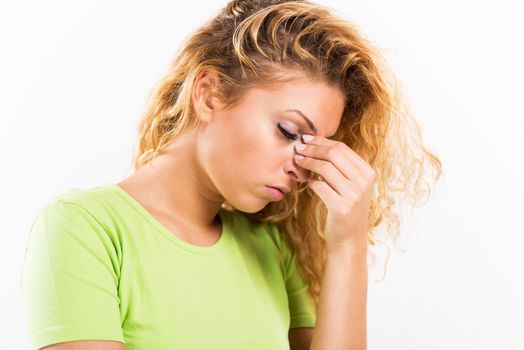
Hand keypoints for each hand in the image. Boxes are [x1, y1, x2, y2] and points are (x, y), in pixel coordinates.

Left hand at [294, 134, 375, 252]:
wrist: (349, 239)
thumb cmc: (346, 208)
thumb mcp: (351, 185)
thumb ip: (341, 166)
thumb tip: (317, 143)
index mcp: (367, 172)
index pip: (342, 148)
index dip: (321, 142)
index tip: (306, 139)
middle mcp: (364, 182)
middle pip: (333, 154)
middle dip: (312, 149)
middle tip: (298, 148)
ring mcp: (354, 195)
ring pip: (325, 168)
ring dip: (308, 162)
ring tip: (297, 161)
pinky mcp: (341, 208)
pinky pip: (320, 187)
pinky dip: (311, 182)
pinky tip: (308, 183)